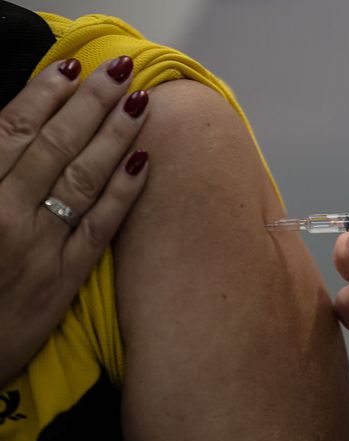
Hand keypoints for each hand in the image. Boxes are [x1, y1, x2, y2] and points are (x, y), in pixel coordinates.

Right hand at [0, 57, 149, 384]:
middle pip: (56, 145)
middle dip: (91, 103)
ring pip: (84, 178)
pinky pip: (101, 226)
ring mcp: (40, 247)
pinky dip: (124, 191)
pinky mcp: (66, 277)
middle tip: (120, 71)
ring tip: (140, 102)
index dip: (45, 94)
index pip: (12, 131)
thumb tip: (10, 133)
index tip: (72, 65)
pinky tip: (145, 161)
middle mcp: (6, 214)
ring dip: (115, 136)